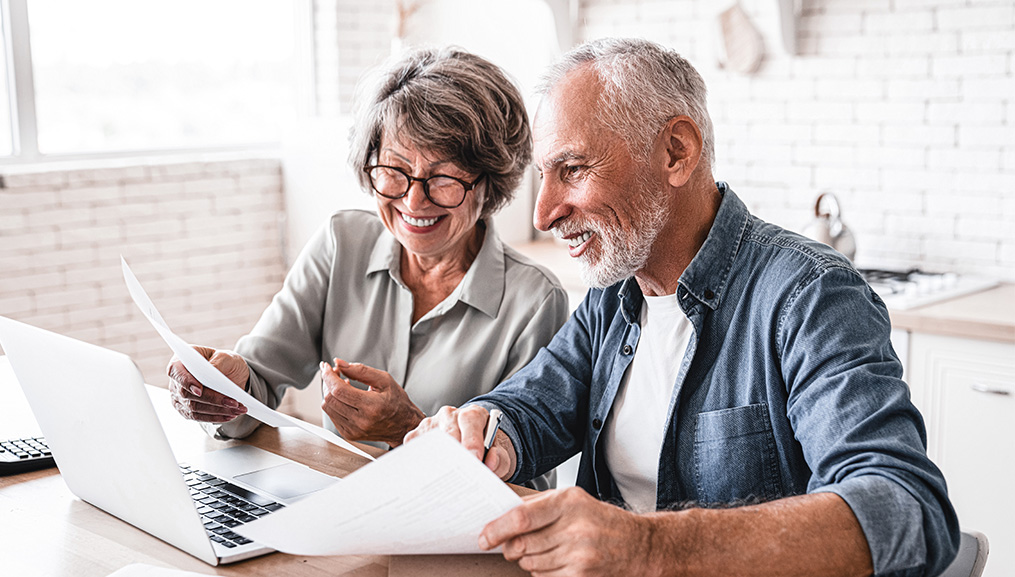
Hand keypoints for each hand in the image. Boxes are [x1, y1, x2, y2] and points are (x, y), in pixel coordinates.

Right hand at [167, 346, 248, 422]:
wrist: (232, 374)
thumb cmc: (226, 362)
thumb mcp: (226, 357)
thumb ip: (217, 362)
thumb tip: (210, 373)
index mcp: (181, 361)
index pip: (176, 371)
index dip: (186, 382)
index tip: (199, 391)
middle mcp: (177, 380)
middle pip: (187, 394)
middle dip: (212, 399)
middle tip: (233, 402)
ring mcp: (179, 397)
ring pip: (194, 408)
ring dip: (217, 411)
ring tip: (237, 410)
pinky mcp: (186, 410)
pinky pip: (198, 417)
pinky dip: (215, 417)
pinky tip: (229, 415)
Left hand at [320, 358, 425, 447]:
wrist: (403, 426)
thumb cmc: (397, 401)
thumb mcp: (384, 380)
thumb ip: (360, 370)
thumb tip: (338, 362)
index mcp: (371, 406)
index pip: (338, 390)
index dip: (329, 376)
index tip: (327, 366)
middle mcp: (360, 421)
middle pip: (330, 398)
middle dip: (327, 382)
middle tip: (335, 373)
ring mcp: (353, 430)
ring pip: (327, 408)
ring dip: (329, 392)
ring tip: (341, 384)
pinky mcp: (349, 434)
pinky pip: (332, 415)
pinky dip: (334, 403)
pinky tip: (345, 397)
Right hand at [404, 404, 515, 480]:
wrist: (470, 446)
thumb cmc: (484, 450)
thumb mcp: (499, 454)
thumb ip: (499, 458)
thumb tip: (489, 462)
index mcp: (473, 414)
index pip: (470, 420)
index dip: (472, 440)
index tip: (475, 458)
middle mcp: (450, 415)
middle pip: (449, 430)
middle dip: (454, 453)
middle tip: (459, 474)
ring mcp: (431, 424)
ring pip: (430, 440)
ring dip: (436, 460)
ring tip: (444, 480)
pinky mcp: (416, 436)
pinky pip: (414, 449)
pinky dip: (421, 464)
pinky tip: (429, 477)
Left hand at [480, 487, 653, 576]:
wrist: (639, 546)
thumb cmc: (601, 520)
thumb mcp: (573, 500)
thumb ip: (538, 505)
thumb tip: (501, 514)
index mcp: (569, 502)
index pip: (521, 517)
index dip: (497, 529)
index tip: (484, 537)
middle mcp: (575, 527)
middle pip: (522, 544)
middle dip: (510, 548)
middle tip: (510, 546)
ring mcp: (580, 554)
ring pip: (530, 563)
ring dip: (528, 560)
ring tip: (544, 550)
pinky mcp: (581, 575)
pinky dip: (542, 571)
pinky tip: (556, 561)